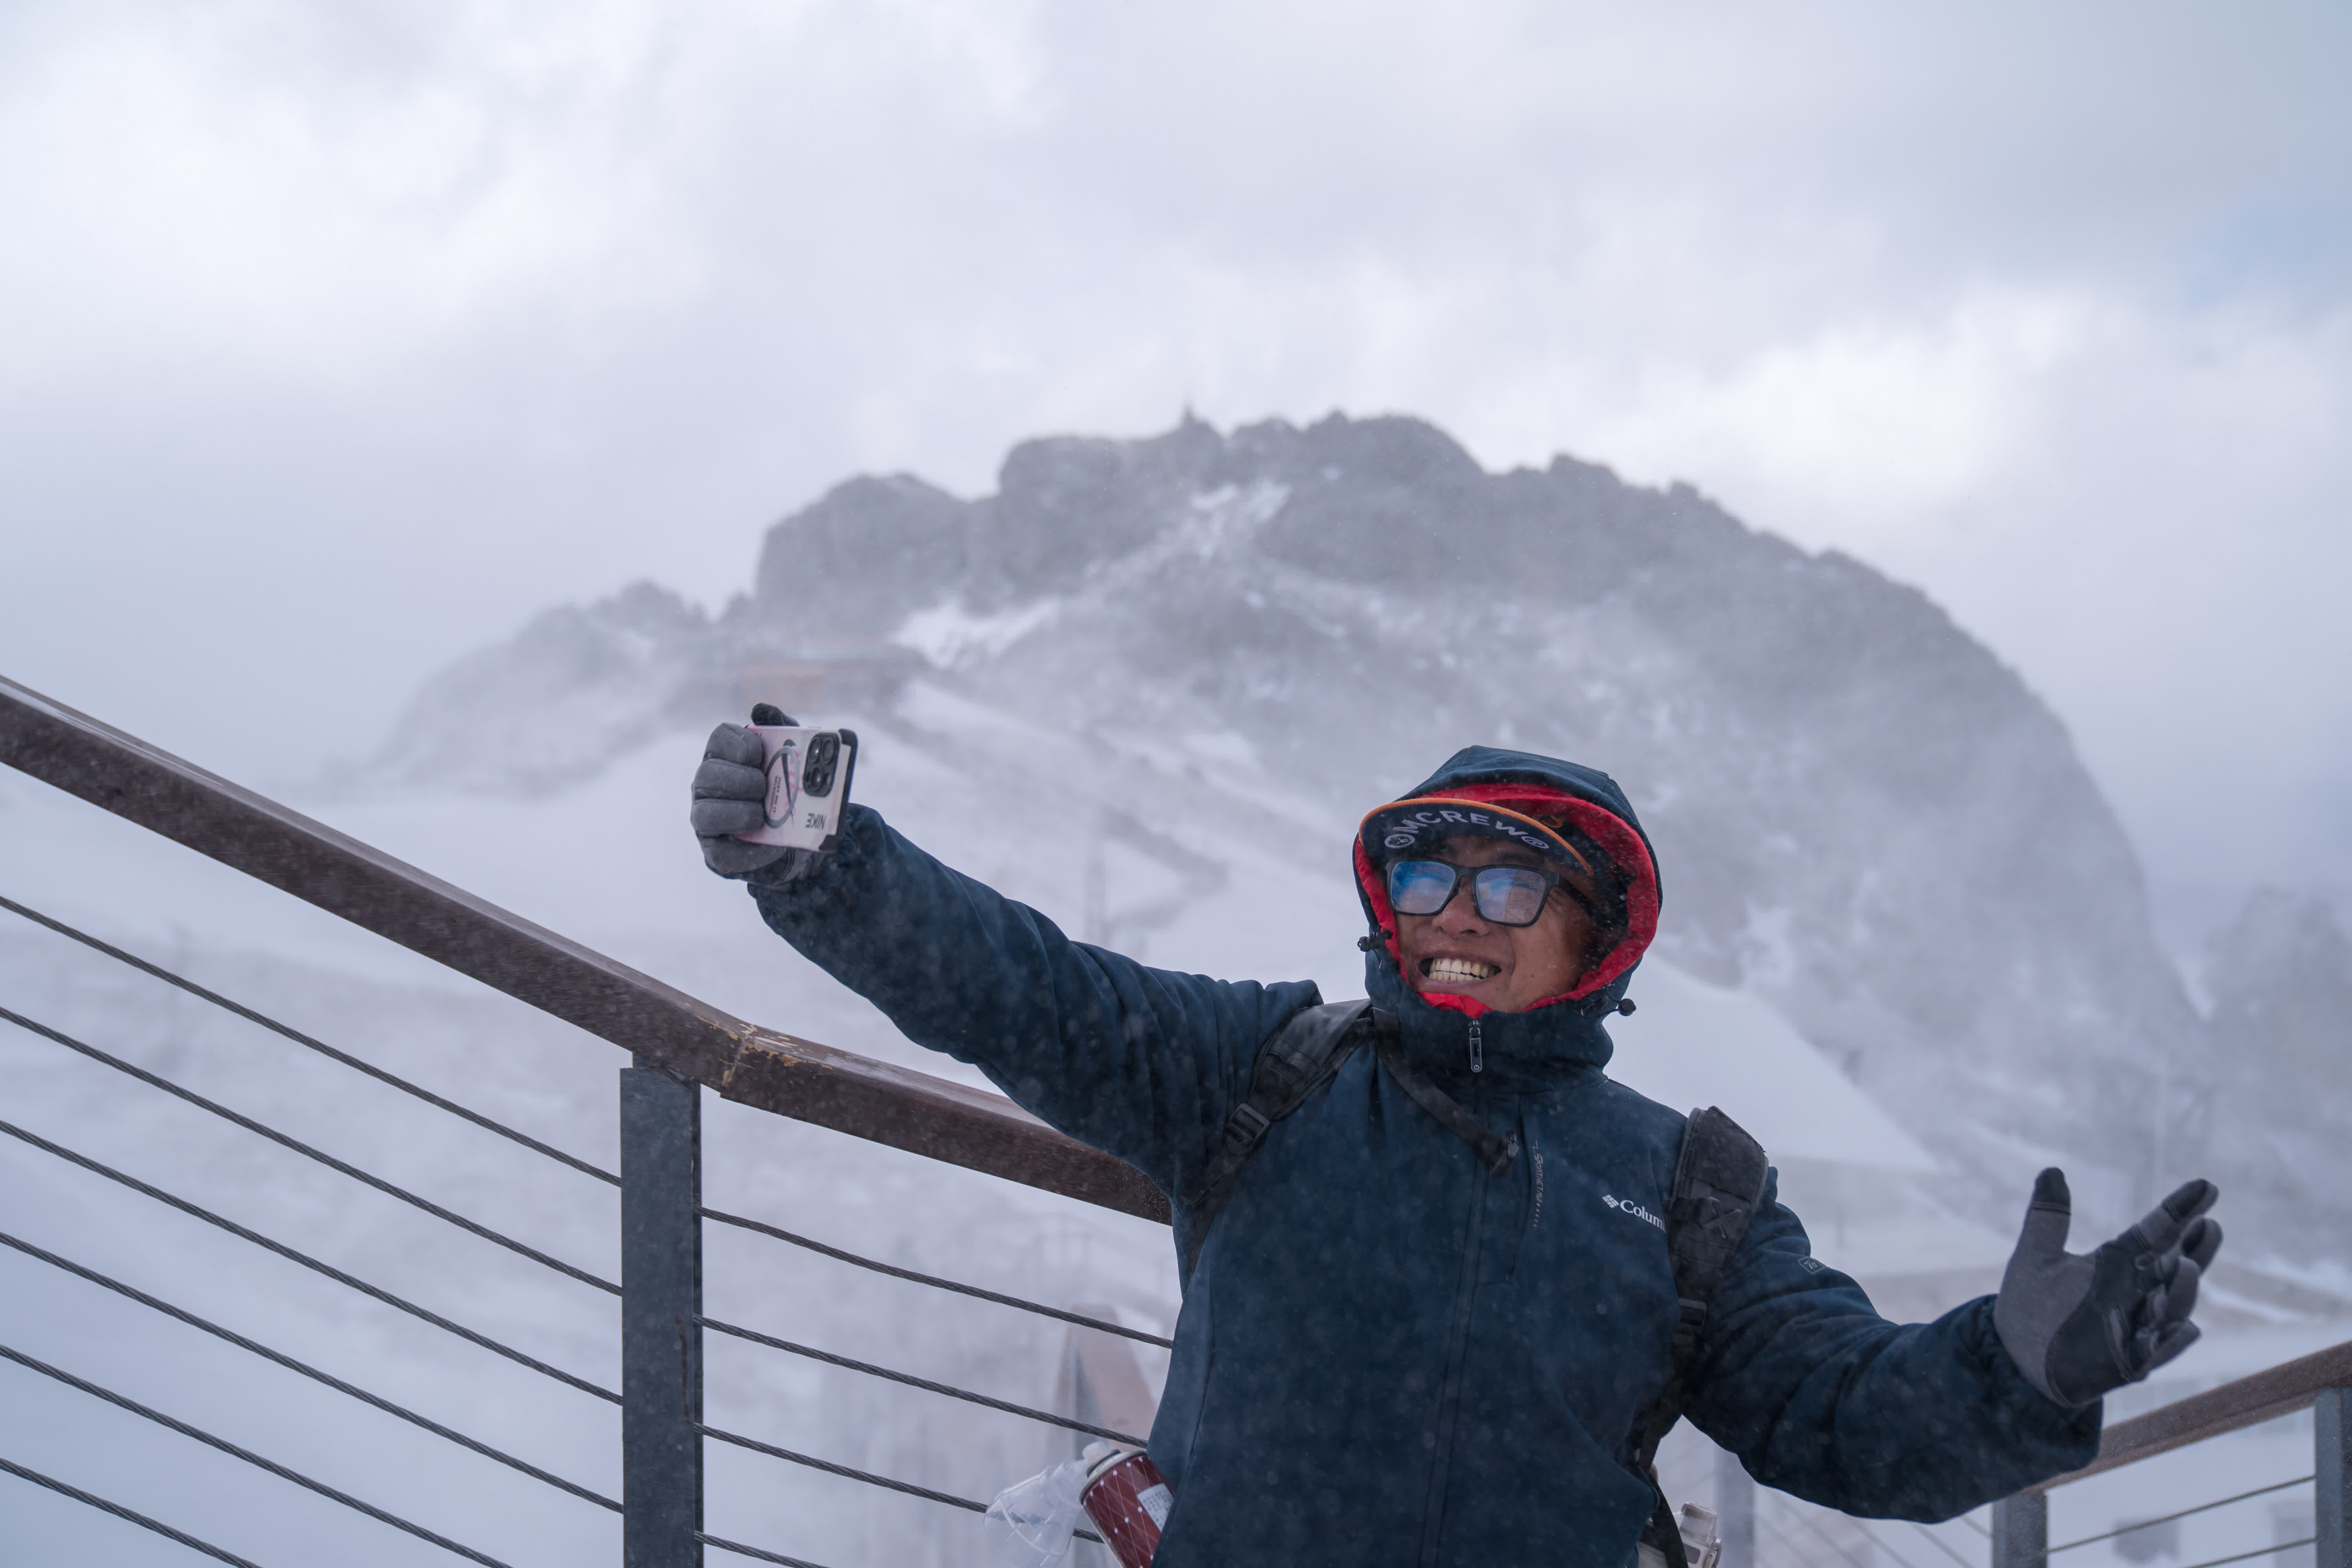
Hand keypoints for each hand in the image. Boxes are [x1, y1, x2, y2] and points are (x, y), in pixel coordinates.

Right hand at [690, 704, 824, 882]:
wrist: (800, 840)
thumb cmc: (790, 792)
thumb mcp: (793, 759)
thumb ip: (782, 731)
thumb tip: (762, 710)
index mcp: (726, 757)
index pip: (719, 738)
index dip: (739, 744)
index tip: (759, 754)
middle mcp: (708, 786)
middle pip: (707, 774)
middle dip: (740, 780)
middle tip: (763, 787)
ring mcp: (707, 819)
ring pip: (705, 813)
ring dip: (740, 813)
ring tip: (763, 816)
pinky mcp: (716, 852)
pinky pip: (722, 851)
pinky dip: (750, 849)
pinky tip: (770, 845)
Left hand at [1995, 1168, 2221, 1407]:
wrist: (2015, 1356)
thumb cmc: (2031, 1305)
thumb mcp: (2035, 1257)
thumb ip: (2048, 1217)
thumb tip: (2051, 1170)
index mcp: (2118, 1262)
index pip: (2157, 1232)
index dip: (2180, 1210)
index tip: (2206, 1186)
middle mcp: (2136, 1292)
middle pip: (2177, 1267)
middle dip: (2197, 1250)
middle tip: (2209, 1227)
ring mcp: (2136, 1326)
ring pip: (2174, 1308)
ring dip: (2183, 1292)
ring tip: (2185, 1268)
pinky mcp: (2129, 1361)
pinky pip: (2158, 1351)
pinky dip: (2172, 1342)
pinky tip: (2185, 1329)